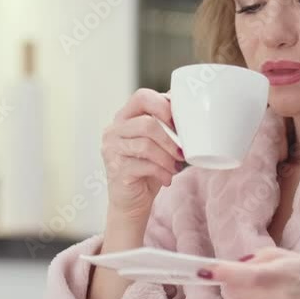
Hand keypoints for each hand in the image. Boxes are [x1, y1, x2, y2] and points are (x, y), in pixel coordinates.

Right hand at [101, 88, 184, 222]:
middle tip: (182, 152)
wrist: (131, 202)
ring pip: (146, 145)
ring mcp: (112, 150)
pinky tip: (167, 178)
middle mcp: (113, 130)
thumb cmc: (146, 169)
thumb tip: (187, 103)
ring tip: (176, 167)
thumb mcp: (157, 142)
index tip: (178, 122)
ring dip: (167, 158)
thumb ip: (164, 122)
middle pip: (147, 123)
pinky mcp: (117, 169)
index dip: (163, 105)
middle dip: (170, 139)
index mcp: (124, 117)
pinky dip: (162, 172)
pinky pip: (145, 165)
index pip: (141, 97)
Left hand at [201, 247, 299, 298]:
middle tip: (253, 283)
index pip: (241, 275)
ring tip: (268, 298)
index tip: (203, 271)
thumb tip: (236, 264)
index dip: (219, 273)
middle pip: (234, 294)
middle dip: (235, 287)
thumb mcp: (297, 259)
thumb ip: (264, 256)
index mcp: (282, 274)